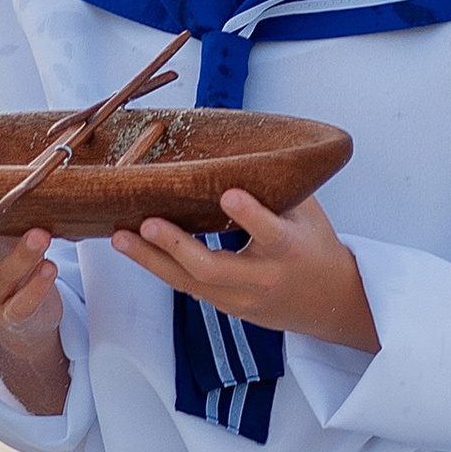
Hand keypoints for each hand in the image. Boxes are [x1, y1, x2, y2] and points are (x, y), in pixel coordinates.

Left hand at [112, 192, 378, 355]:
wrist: (330, 304)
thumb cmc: (316, 245)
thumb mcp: (308, 212)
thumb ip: (278, 186)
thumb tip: (244, 144)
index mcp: (291, 250)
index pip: (270, 233)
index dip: (250, 215)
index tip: (228, 194)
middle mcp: (263, 279)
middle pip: (214, 269)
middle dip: (177, 246)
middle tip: (149, 222)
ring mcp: (241, 299)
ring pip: (190, 283)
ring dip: (151, 260)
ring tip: (119, 238)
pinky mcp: (226, 307)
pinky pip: (187, 286)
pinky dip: (159, 266)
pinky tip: (133, 248)